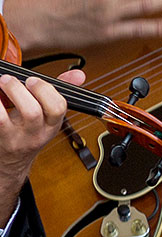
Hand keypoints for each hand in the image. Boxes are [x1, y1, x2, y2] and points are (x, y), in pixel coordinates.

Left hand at [0, 68, 84, 210]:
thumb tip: (78, 74)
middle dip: (25, 90)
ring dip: (12, 93)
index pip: (58, 108)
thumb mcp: (46, 117)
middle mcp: (36, 134)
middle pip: (35, 111)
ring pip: (18, 116)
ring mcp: (18, 138)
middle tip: (12, 79)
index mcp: (51, 125)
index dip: (46, 90)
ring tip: (2, 82)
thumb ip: (57, 93)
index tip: (32, 79)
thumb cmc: (26, 134)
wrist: (10, 162)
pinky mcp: (1, 139)